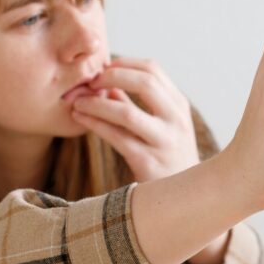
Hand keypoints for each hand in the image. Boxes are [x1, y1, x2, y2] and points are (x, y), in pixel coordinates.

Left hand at [71, 57, 199, 182]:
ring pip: (126, 112)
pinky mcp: (148, 162)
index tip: (103, 69)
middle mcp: (175, 120)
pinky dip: (94, 123)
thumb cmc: (168, 158)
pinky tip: (80, 118)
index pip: (153, 69)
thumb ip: (135, 104)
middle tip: (89, 81)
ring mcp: (164, 142)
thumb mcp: (160, 126)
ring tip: (77, 101)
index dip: (124, 64)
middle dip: (111, 76)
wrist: (187, 198)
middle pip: (144, 82)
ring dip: (96, 103)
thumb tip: (106, 83)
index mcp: (178, 106)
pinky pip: (116, 137)